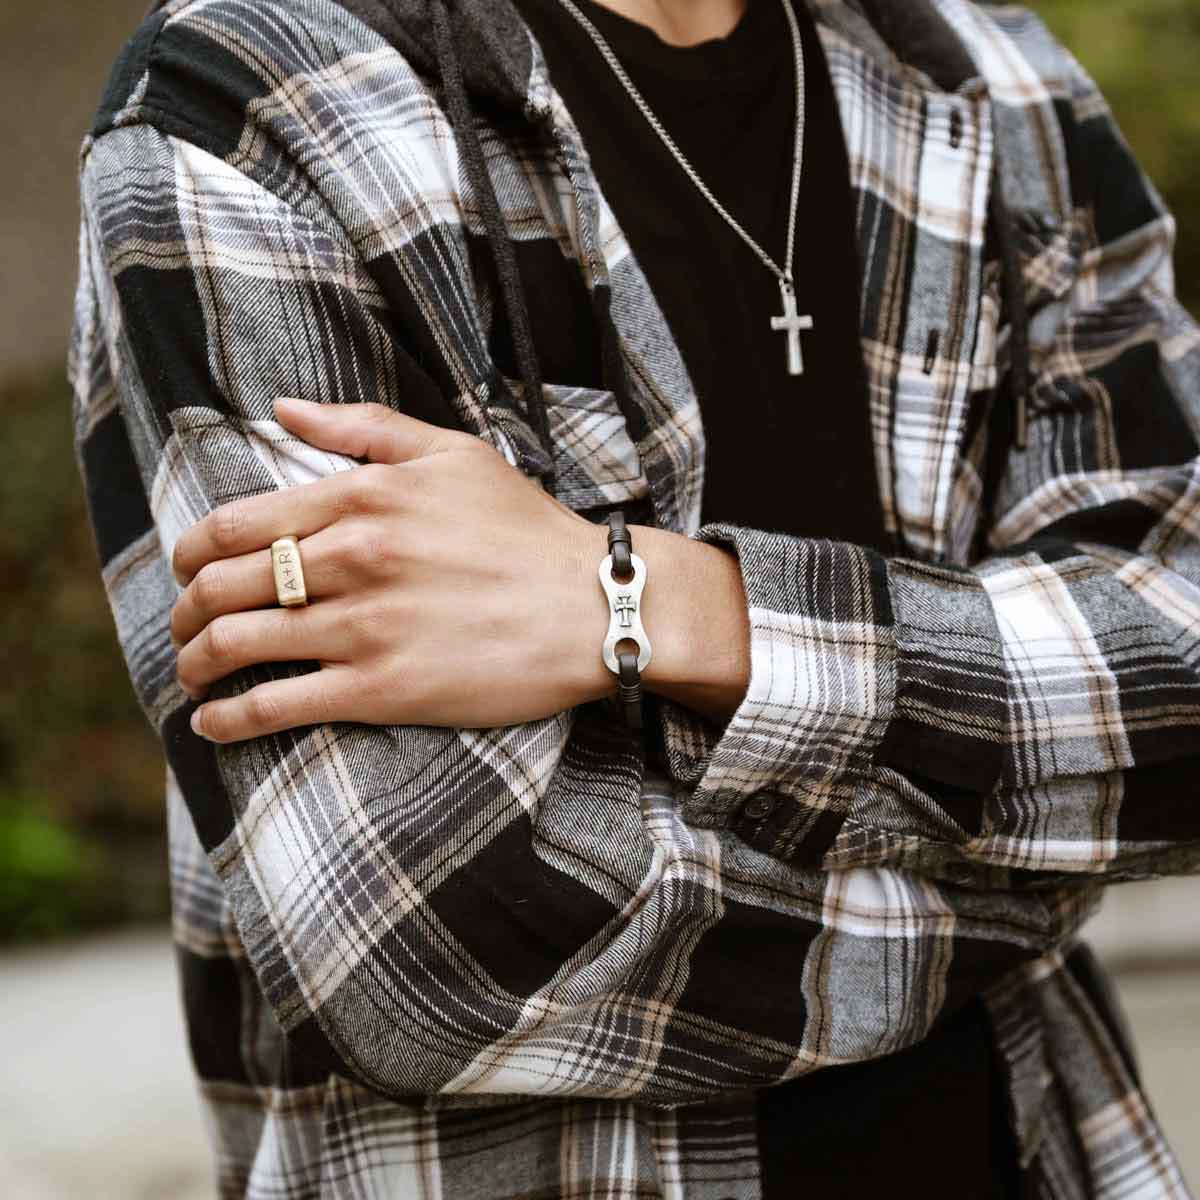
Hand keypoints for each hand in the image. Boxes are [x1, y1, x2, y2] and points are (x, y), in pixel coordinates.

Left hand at [171, 398, 751, 742]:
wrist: (594, 607)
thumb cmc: (527, 530)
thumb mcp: (454, 454)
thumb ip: (364, 428)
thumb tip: (284, 410)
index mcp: (360, 499)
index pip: (235, 523)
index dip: (191, 551)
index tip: (188, 569)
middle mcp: (350, 559)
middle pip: (220, 584)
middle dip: (184, 610)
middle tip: (184, 625)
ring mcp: (363, 627)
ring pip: (236, 644)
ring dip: (194, 662)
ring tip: (192, 673)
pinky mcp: (382, 690)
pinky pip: (277, 705)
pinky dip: (228, 718)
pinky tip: (211, 723)